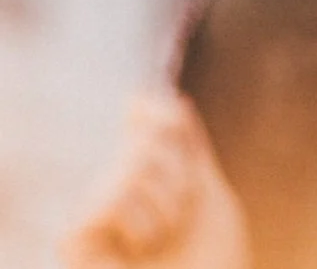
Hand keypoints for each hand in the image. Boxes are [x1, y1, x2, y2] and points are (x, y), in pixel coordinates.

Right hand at [63, 93, 250, 268]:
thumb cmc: (210, 261)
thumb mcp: (205, 193)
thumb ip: (185, 146)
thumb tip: (163, 99)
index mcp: (140, 173)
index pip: (145, 115)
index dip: (164, 116)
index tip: (177, 134)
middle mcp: (108, 189)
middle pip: (146, 140)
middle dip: (180, 177)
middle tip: (179, 220)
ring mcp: (88, 215)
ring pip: (129, 167)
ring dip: (167, 205)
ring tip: (162, 239)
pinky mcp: (72, 240)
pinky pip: (104, 201)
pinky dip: (139, 223)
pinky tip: (140, 249)